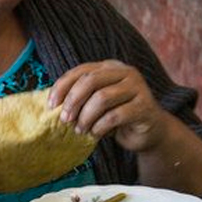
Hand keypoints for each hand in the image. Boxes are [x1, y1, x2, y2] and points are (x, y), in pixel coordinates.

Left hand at [50, 60, 169, 151]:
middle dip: (73, 101)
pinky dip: (100, 127)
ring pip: (102, 98)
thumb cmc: (116, 116)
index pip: (81, 71)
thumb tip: (52, 104)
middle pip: (90, 81)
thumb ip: (80, 97)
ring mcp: (138, 88)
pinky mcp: (145, 107)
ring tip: (80, 129)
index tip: (51, 105)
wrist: (149, 132)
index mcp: (110, 67)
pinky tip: (96, 134)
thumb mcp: (95, 102)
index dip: (62, 87)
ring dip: (85, 117)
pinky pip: (115, 116)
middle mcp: (126, 73)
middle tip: (64, 120)